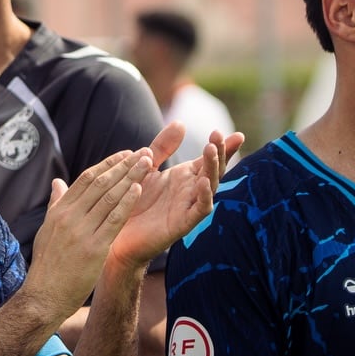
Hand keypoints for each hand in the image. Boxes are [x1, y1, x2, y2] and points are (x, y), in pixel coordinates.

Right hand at [25, 149, 150, 319]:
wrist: (43, 296)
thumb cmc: (47, 266)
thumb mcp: (47, 230)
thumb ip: (56, 205)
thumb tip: (57, 183)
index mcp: (59, 211)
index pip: (86, 179)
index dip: (107, 165)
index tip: (125, 155)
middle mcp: (69, 217)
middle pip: (100, 183)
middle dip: (124, 166)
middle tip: (143, 153)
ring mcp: (81, 231)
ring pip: (109, 197)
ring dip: (130, 178)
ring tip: (147, 165)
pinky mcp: (94, 248)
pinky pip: (113, 219)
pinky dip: (126, 202)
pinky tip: (139, 190)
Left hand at [108, 124, 244, 272]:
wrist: (116, 232)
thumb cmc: (133, 199)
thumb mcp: (147, 167)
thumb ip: (162, 147)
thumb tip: (180, 122)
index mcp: (185, 176)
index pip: (208, 158)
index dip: (224, 147)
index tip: (238, 134)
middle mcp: (191, 190)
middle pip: (213, 169)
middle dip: (219, 152)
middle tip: (218, 134)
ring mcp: (188, 206)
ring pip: (210, 186)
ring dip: (212, 168)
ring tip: (211, 149)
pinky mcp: (182, 223)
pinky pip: (199, 210)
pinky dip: (204, 197)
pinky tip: (203, 182)